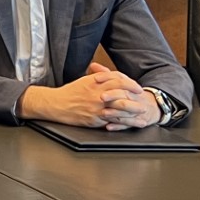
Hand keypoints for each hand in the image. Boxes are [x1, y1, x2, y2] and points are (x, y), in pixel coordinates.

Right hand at [23, 70, 147, 127]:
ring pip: (119, 108)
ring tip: (142, 113)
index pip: (118, 80)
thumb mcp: (84, 81)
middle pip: (122, 94)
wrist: (56, 104)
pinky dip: (123, 122)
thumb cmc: (69, 93)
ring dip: (133, 111)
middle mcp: (97, 93)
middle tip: (143, 100)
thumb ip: (98, 78)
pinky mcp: (94, 118)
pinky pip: (112, 120)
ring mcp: (96, 106)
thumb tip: (111, 75)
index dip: (130, 84)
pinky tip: (130, 123)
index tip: (137, 87)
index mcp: (95, 82)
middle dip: (135, 98)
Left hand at [89, 69, 159, 129]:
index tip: (95, 78)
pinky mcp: (137, 121)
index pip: (119, 78)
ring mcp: (136, 109)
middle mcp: (134, 96)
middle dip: (113, 95)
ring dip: (114, 112)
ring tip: (103, 113)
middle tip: (101, 97)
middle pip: (124, 94)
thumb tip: (93, 65)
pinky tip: (108, 126)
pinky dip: (118, 126)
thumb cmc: (131, 94)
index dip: (107, 77)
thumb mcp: (121, 83)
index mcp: (129, 85)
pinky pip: (128, 124)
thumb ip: (106, 74)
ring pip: (126, 110)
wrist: (152, 107)